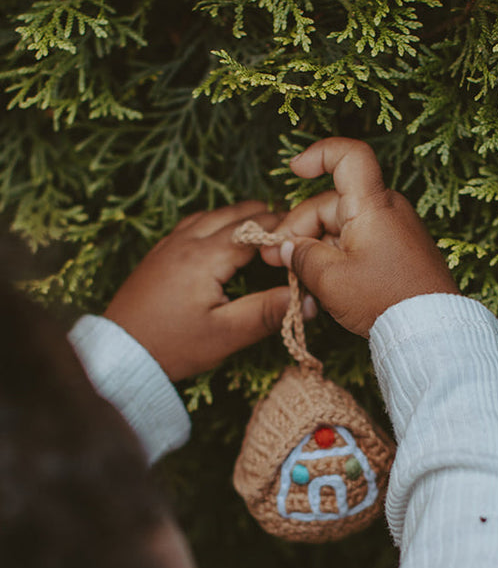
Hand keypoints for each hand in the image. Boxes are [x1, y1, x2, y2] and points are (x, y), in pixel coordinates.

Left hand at [105, 202, 309, 380]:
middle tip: (292, 232)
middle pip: (235, 213)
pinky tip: (224, 236)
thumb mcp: (227, 334)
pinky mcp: (159, 254)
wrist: (120, 354)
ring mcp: (169, 245)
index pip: (255, 229)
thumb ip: (269, 312)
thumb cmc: (173, 346)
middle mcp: (186, 242)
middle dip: (266, 218)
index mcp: (205, 257)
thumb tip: (308, 300)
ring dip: (240, 216)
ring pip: (213, 214)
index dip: (283, 231)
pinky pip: (193, 224)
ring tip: (264, 229)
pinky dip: (216, 222)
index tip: (305, 238)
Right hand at [262, 138, 459, 336]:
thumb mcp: (330, 280)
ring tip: (296, 278)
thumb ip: (301, 257)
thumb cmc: (384, 300)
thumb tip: (288, 248)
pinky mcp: (401, 252)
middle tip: (274, 259)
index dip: (318, 155)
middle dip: (299, 228)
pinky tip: (323, 282)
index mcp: (372, 205)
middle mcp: (387, 210)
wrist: (431, 330)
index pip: (348, 156)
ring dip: (317, 247)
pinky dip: (339, 256)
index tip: (294, 169)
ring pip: (344, 227)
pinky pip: (362, 243)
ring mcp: (396, 231)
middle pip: (333, 203)